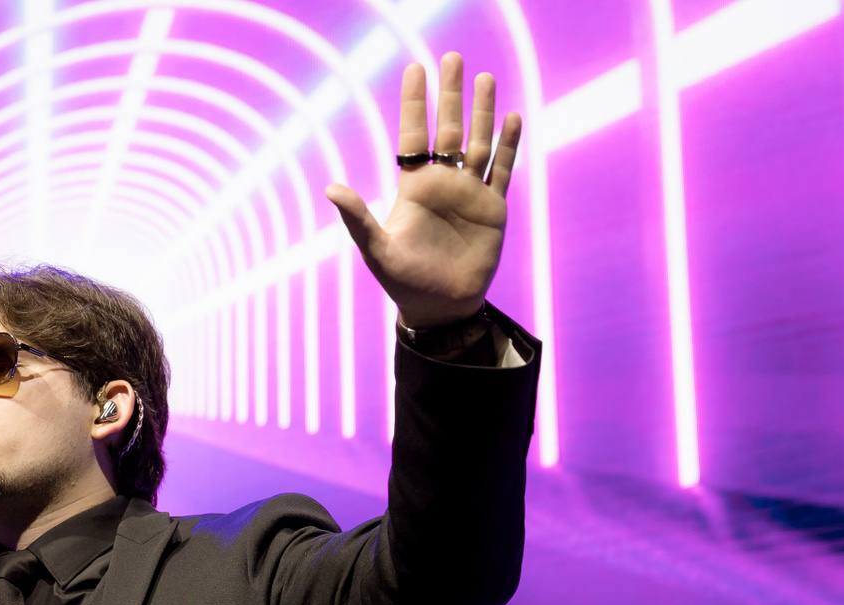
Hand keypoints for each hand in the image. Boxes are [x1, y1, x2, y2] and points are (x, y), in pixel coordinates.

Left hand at [326, 52, 521, 329]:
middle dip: (451, 95)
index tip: (416, 69)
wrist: (439, 308)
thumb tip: (331, 188)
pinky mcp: (492, 209)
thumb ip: (357, 218)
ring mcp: (469, 194)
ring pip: (479, 143)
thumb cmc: (402, 281)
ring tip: (485, 79)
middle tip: (452, 58)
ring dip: (483, 112)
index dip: (415, 103)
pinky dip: (507, 146)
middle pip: (449, 130)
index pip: (413, 135)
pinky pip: (501, 171)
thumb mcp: (376, 249)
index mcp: (413, 188)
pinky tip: (512, 119)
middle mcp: (442, 184)